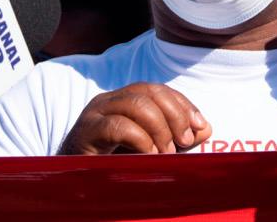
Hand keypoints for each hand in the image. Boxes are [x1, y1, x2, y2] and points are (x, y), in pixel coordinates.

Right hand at [59, 83, 211, 154]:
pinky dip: (140, 140)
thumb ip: (175, 139)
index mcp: (123, 101)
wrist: (71, 186)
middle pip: (149, 91)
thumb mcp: (148, 150)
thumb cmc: (111, 167)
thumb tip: (205, 129)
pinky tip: (148, 157)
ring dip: (160, 129)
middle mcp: (109, 101)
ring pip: (136, 104)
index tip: (200, 127)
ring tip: (166, 153)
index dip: (182, 104)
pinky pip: (118, 126)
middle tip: (184, 142)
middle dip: (174, 114)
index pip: (158, 89)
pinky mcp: (86, 132)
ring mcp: (95, 113)